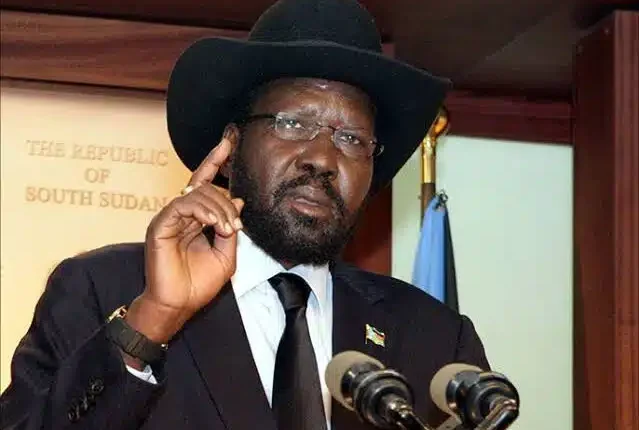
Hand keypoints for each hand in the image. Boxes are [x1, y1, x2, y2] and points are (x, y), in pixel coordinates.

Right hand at [125, 137, 242, 346]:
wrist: (180, 305)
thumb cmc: (199, 283)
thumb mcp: (227, 254)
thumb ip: (230, 226)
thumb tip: (237, 199)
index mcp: (195, 218)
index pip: (205, 181)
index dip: (216, 159)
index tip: (229, 140)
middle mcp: (181, 214)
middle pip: (206, 186)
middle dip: (226, 203)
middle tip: (234, 227)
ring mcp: (169, 218)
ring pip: (197, 192)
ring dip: (218, 209)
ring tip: (226, 229)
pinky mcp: (160, 225)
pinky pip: (183, 204)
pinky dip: (203, 211)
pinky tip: (214, 225)